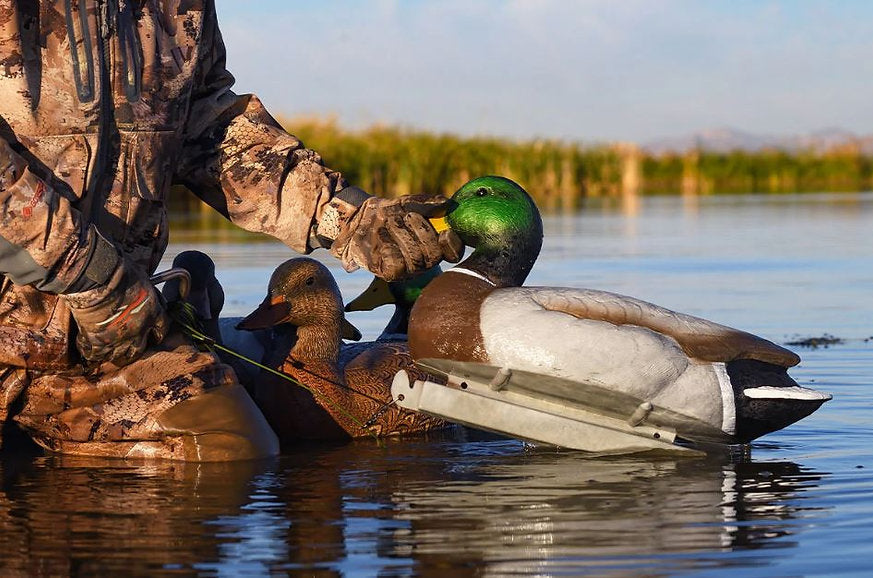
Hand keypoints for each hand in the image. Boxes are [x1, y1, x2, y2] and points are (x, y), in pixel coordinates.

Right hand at [65, 261, 169, 365]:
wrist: (98, 276)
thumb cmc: (120, 271)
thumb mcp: (143, 279)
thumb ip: (146, 293)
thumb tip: (146, 292)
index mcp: (153, 312)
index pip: (161, 328)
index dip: (157, 333)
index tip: (154, 335)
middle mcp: (139, 328)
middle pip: (140, 349)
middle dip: (135, 350)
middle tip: (129, 348)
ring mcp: (118, 336)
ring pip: (119, 356)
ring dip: (115, 355)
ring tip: (109, 352)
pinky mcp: (97, 339)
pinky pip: (95, 353)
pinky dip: (92, 352)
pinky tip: (90, 349)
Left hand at [320, 192, 463, 281]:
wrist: (361, 218)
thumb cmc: (389, 212)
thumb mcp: (408, 203)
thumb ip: (428, 203)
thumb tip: (448, 204)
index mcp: (434, 245)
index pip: (453, 253)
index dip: (452, 245)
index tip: (445, 232)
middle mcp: (424, 261)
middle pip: (434, 255)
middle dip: (422, 232)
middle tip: (408, 217)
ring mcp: (407, 269)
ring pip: (414, 259)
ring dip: (402, 235)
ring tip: (391, 223)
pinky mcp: (389, 273)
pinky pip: (396, 266)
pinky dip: (389, 248)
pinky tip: (382, 240)